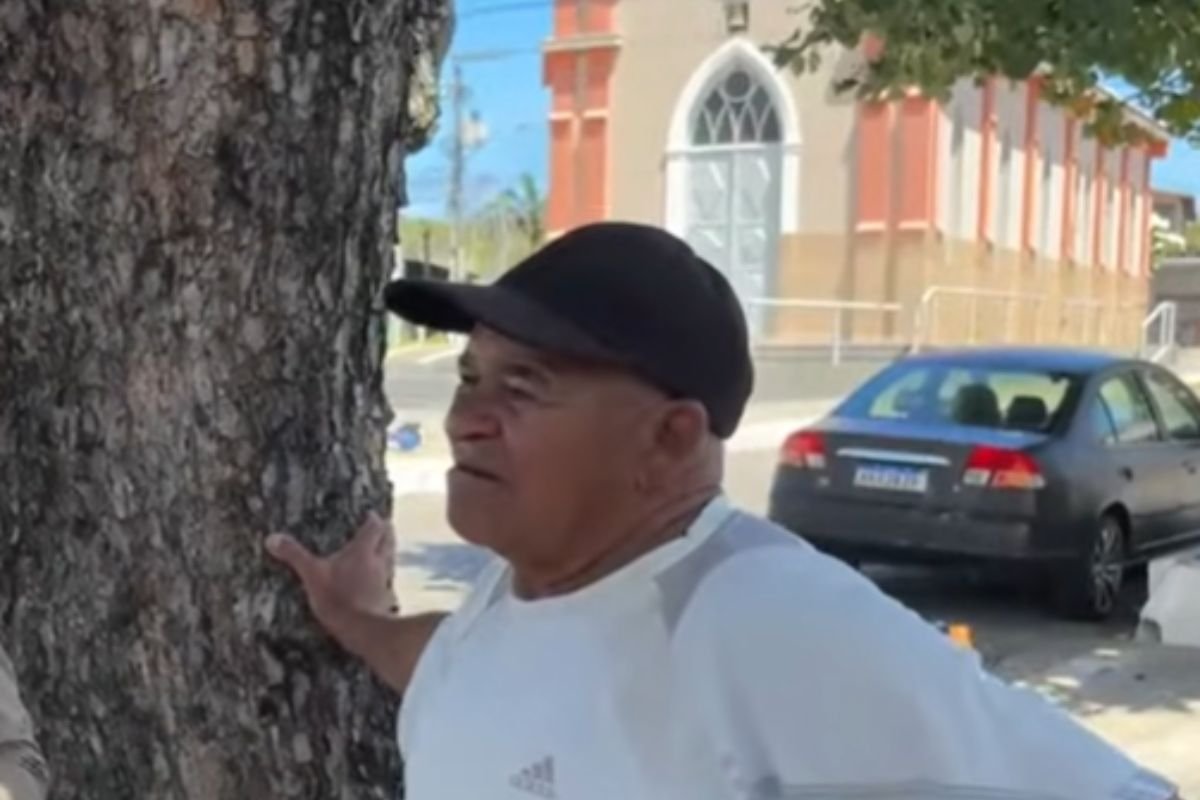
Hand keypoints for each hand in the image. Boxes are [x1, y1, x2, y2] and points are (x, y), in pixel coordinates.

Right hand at [266, 512, 398, 634]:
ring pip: (391, 559)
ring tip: (379, 552)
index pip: (374, 526)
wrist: (362, 629)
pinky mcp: (385, 599)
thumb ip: (294, 555)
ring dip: (387, 553)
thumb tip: (272, 538)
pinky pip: (387, 582)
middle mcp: (378, 562)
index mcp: (363, 550)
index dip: (373, 518)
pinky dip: (383, 578)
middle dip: (386, 532)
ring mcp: (384, 580)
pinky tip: (375, 584)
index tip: (370, 514)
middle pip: (390, 539)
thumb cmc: (338, 598)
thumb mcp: (311, 574)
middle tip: (381, 527)